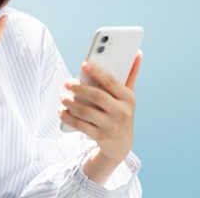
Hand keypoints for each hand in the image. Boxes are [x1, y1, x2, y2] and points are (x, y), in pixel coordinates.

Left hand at [60, 51, 141, 173]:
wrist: (121, 146)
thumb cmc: (121, 113)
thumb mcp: (128, 96)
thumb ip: (130, 75)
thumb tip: (138, 52)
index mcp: (129, 98)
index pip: (112, 82)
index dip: (97, 72)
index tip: (83, 64)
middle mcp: (122, 112)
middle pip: (97, 97)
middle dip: (79, 88)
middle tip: (66, 83)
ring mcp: (112, 126)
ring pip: (87, 112)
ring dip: (71, 103)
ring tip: (62, 96)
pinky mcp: (101, 137)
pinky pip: (81, 126)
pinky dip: (69, 117)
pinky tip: (62, 111)